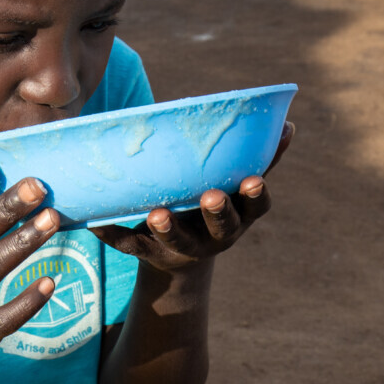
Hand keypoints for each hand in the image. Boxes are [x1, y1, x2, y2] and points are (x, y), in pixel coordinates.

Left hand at [92, 121, 293, 272]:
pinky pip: (128, 244)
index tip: (254, 181)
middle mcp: (214, 236)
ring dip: (169, 227)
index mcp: (238, 216)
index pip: (255, 208)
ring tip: (159, 213)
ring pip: (177, 240)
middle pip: (220, 228)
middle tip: (209, 196)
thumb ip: (261, 158)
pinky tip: (96, 221)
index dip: (256, 197)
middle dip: (216, 213)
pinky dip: (113, 234)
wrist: (177, 258)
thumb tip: (288, 124)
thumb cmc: (210, 204)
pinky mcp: (147, 251)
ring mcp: (180, 247)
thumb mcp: (236, 188)